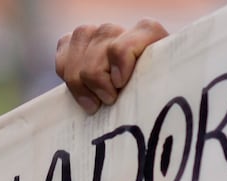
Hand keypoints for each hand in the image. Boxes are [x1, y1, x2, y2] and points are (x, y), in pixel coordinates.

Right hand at [55, 19, 169, 114]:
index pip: (127, 40)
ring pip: (76, 59)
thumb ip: (161, 82)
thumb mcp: (164, 89)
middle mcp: (117, 30)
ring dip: (84, 86)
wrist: (143, 91)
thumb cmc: (157, 93)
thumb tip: (150, 97)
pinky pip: (62, 60)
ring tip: (98, 103)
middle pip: (98, 54)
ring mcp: (93, 34)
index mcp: (148, 33)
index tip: (121, 84)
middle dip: (100, 84)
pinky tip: (85, 94)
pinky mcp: (72, 43)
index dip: (121, 61)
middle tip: (111, 100)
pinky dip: (69, 80)